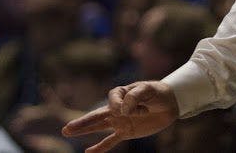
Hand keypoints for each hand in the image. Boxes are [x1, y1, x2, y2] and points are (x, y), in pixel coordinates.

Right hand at [61, 81, 179, 152]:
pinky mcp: (126, 131)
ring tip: (67, 133)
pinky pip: (111, 141)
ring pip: (99, 127)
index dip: (126, 106)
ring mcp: (120, 120)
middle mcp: (117, 107)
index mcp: (121, 93)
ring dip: (85, 131)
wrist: (170, 103)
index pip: (113, 101)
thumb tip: (123, 111)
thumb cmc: (158, 92)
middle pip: (96, 115)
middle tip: (66, 128)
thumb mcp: (148, 89)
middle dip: (82, 122)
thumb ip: (135, 97)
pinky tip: (88, 152)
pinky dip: (100, 147)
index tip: (141, 108)